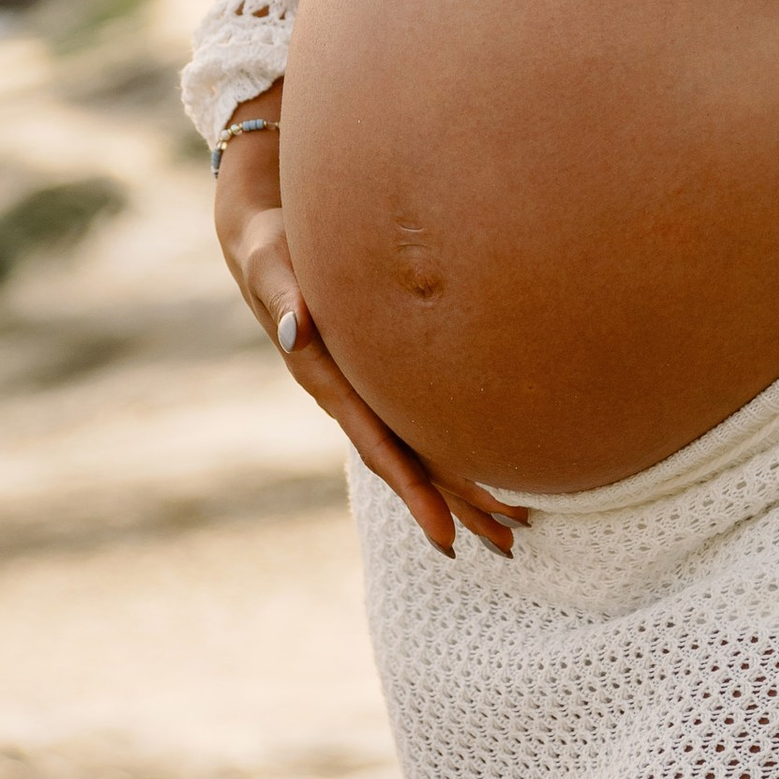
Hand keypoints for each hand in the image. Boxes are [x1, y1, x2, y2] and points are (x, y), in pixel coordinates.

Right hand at [213, 123, 528, 558]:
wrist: (261, 233)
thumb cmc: (269, 242)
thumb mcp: (268, 263)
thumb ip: (284, 295)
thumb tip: (299, 328)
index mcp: (325, 380)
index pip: (379, 446)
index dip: (414, 491)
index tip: (446, 535)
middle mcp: (349, 395)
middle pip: (410, 462)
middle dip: (457, 504)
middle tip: (510, 544)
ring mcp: (364, 386)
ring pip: (421, 447)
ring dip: (465, 487)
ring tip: (517, 526)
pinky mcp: (377, 368)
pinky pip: (422, 417)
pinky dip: (456, 447)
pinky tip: (493, 461)